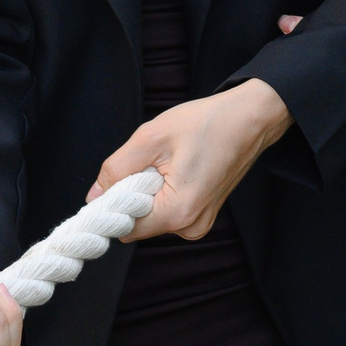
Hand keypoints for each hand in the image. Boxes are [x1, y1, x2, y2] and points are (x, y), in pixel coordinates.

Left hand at [89, 78, 290, 241]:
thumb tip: (94, 197)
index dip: (112, 204)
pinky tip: (177, 167)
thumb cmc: (207, 123)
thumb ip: (117, 169)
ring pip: (151, 217)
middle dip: (132, 195)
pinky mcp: (202, 214)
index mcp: (178, 212)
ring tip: (167, 161)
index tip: (116, 178)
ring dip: (148, 192)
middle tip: (149, 161)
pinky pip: (167, 211)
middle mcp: (190, 227)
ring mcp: (199, 223)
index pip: (125, 227)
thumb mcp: (152, 137)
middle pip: (138, 224)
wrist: (251, 118)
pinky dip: (163, 192)